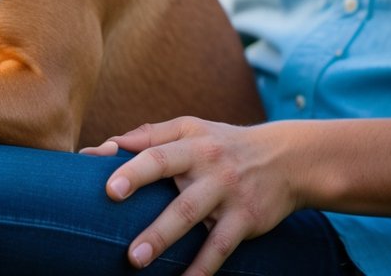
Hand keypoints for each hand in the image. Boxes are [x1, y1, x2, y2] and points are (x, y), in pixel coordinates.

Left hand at [81, 117, 298, 274]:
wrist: (286, 157)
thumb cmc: (220, 142)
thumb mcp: (189, 128)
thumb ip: (148, 135)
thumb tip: (104, 146)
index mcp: (189, 144)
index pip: (156, 155)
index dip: (132, 171)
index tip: (108, 189)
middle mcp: (209, 168)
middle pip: (177, 196)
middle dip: (152, 222)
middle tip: (124, 245)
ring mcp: (228, 195)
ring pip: (194, 221)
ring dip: (165, 242)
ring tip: (136, 262)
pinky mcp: (245, 219)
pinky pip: (222, 246)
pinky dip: (204, 266)